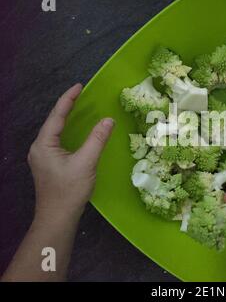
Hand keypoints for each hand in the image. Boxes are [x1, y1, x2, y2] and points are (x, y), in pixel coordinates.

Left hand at [28, 83, 113, 220]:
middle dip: (67, 106)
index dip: (68, 99)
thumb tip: (108, 120)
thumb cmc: (69, 190)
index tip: (79, 85)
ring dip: (67, 119)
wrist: (58, 217)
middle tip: (81, 94)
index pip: (56, 115)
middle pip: (53, 121)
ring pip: (55, 132)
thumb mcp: (86, 163)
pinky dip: (68, 132)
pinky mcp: (48, 165)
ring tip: (80, 107)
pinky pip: (58, 141)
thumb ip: (97, 139)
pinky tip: (76, 132)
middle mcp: (39, 148)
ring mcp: (42, 157)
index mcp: (44, 144)